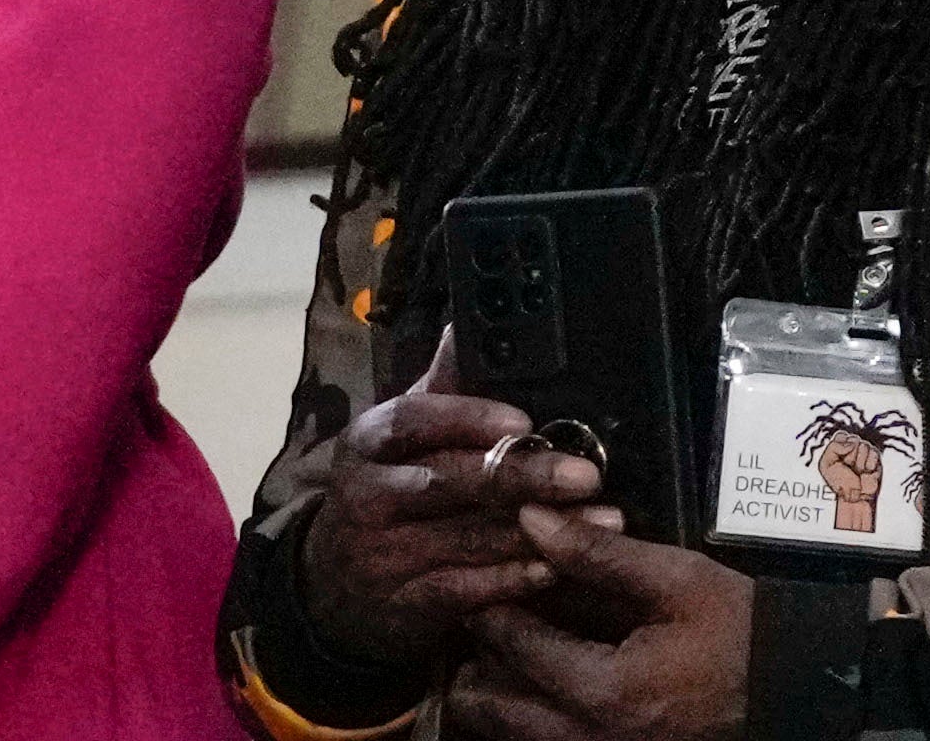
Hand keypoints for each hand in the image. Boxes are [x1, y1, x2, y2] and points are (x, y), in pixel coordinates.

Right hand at [300, 330, 597, 675]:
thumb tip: (464, 323)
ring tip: (601, 519)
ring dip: (540, 530)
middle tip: (586, 473)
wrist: (329, 587)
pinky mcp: (404, 605)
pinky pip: (466, 591)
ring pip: (467, 539)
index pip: (412, 421)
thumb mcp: (397, 437)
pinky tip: (556, 568)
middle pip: (449, 481)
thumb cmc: (386, 489)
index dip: (468, 418)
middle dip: (522, 476)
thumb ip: (440, 386)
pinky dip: (513, 580)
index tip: (523, 420)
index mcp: (367, 442)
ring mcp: (383, 556)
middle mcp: (368, 496)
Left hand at [451, 516, 756, 740]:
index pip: (515, 648)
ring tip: (502, 656)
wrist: (792, 688)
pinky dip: (525, 721)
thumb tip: (531, 519)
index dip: (489, 607)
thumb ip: (598, 555)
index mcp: (605, 691)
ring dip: (494, 698)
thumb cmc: (741, 631)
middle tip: (485, 622)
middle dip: (474, 664)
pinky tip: (538, 688)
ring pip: (506, 736)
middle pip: (487, 712)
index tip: (480, 581)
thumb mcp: (677, 581)